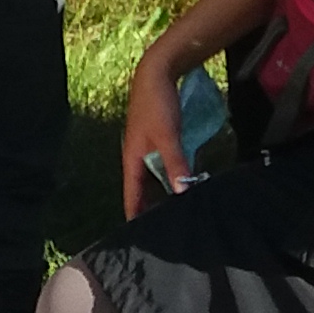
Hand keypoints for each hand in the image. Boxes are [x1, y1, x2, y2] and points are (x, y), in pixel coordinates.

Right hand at [118, 51, 189, 218]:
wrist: (157, 72)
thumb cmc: (157, 105)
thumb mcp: (168, 136)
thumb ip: (175, 163)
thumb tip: (182, 193)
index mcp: (132, 159)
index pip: (131, 195)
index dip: (135, 216)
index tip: (140, 240)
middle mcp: (136, 157)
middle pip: (141, 190)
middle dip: (149, 210)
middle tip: (162, 231)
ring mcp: (146, 148)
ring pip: (152, 178)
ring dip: (160, 194)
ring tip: (173, 213)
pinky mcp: (157, 140)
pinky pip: (161, 167)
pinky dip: (169, 178)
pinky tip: (181, 184)